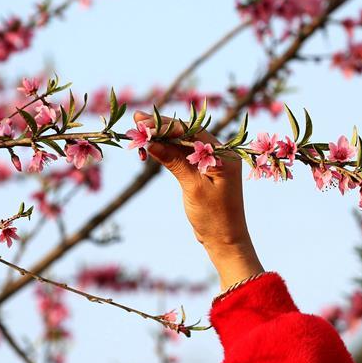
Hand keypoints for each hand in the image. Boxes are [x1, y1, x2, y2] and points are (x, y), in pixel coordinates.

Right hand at [132, 111, 263, 289]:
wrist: (225, 241)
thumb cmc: (214, 217)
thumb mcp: (193, 187)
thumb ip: (174, 161)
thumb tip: (152, 141)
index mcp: (223, 154)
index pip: (192, 130)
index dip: (166, 125)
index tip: (144, 122)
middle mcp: (219, 153)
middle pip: (187, 133)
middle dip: (161, 128)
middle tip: (136, 121)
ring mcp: (211, 162)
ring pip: (183, 143)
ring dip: (161, 138)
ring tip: (138, 133)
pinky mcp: (202, 171)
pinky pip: (183, 155)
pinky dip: (167, 151)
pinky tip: (150, 147)